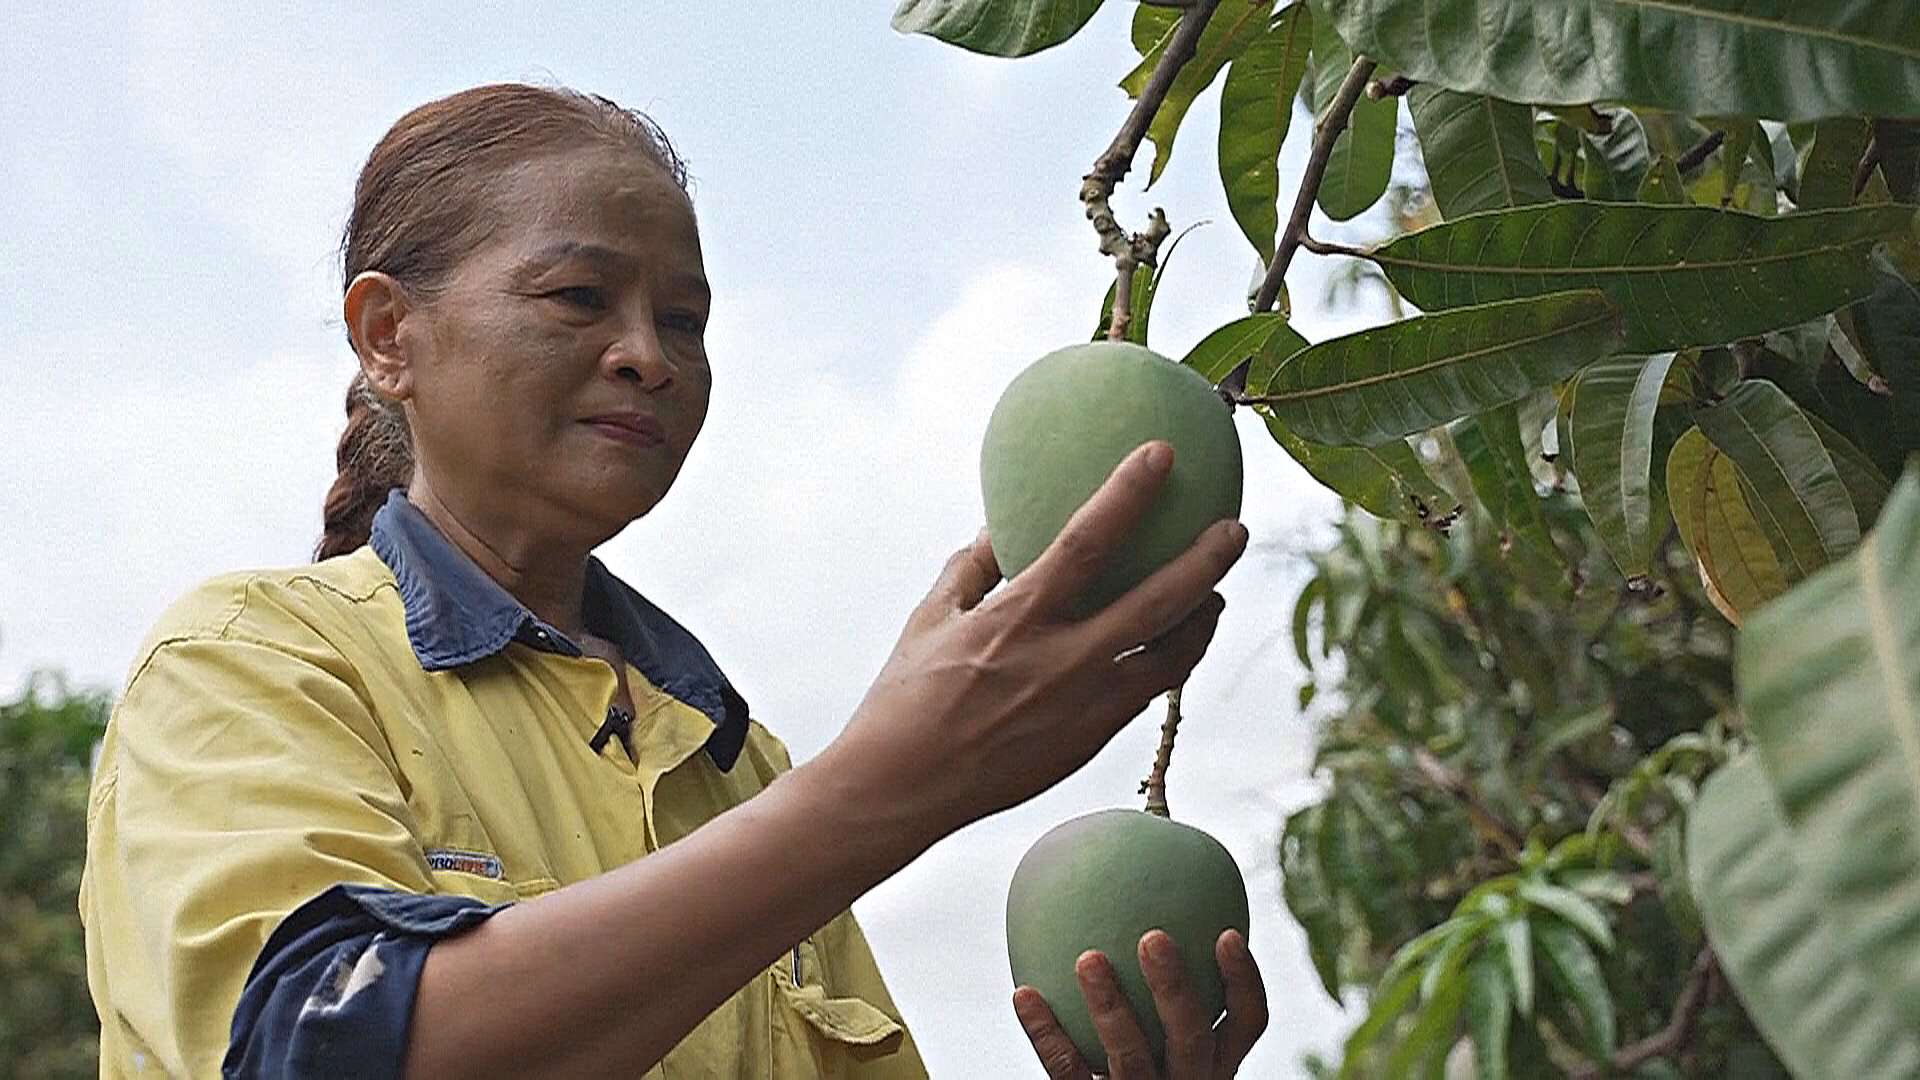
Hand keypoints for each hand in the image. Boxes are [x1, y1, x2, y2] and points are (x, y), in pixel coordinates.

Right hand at [826, 440, 1246, 837]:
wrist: (901, 790)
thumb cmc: (904, 697)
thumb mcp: (929, 618)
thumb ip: (973, 566)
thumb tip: (1002, 523)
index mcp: (1015, 620)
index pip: (1086, 542)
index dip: (1128, 494)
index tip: (1161, 454)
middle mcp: (1060, 664)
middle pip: (1157, 603)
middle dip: (1205, 562)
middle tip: (1235, 528)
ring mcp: (1082, 709)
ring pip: (1169, 659)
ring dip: (1201, 620)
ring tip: (1216, 593)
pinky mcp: (1088, 744)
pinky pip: (1145, 694)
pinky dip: (1169, 662)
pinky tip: (1174, 645)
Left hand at [1013, 929, 1267, 1078]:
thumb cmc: (1134, 1057)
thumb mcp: (1162, 1033)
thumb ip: (1162, 984)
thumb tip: (1137, 891)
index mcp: (1213, 1061)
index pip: (1247, 1022)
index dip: (1244, 980)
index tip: (1227, 933)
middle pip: (1192, 1038)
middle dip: (1175, 988)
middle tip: (1154, 937)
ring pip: (1131, 1056)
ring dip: (1110, 1005)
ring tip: (1089, 958)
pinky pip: (1068, 1072)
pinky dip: (1046, 1032)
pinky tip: (1024, 993)